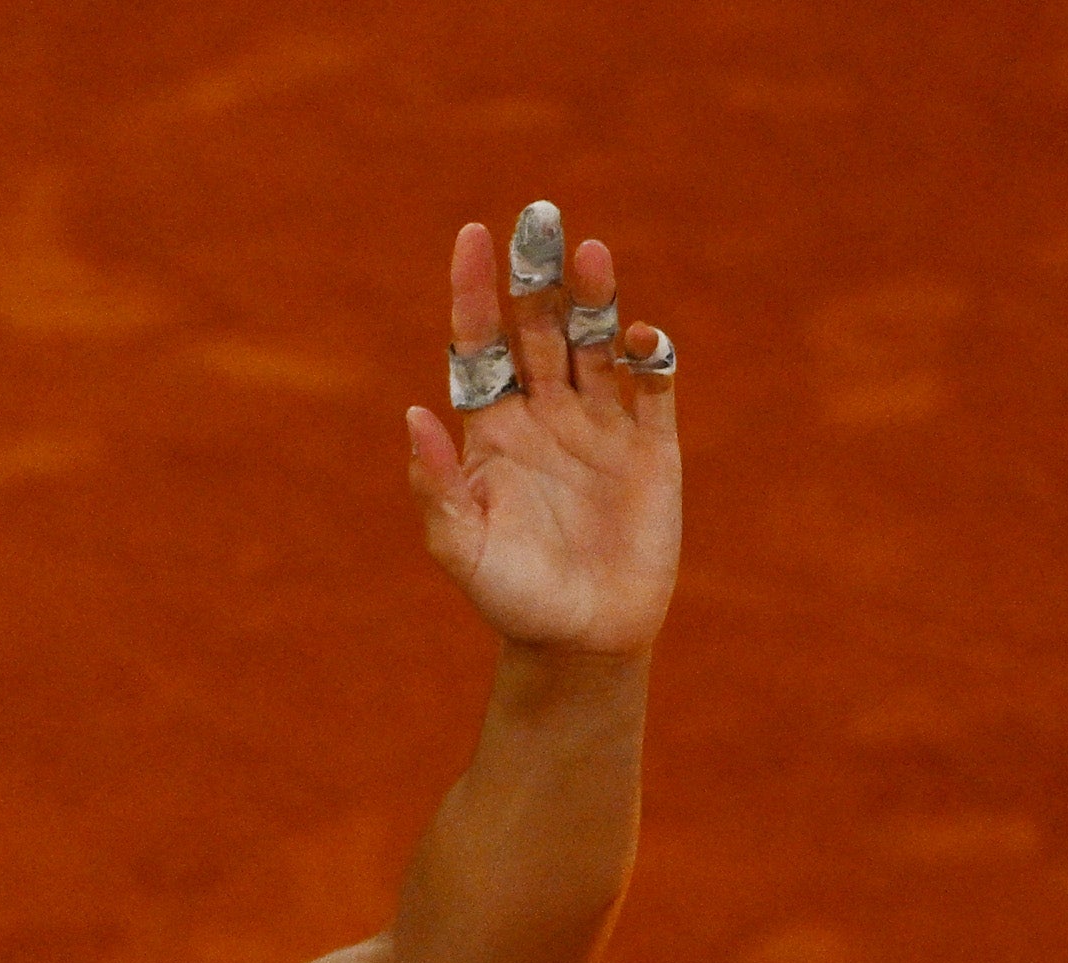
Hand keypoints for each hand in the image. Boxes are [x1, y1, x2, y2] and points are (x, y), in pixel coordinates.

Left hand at [403, 210, 680, 661]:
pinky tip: (638, 336)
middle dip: (538, 273)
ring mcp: (600, 424)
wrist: (580, 640)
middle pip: (540, 326)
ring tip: (590, 252)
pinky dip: (648, 355)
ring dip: (593, 296)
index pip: (480, 342)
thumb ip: (435, 484)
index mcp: (491, 427)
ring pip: (595, 341)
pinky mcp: (651, 445)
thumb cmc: (510, 595)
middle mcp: (544, 413)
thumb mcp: (459, 546)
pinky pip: (652, 385)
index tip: (473, 236)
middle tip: (540, 217)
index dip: (475, 290)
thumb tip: (414, 414)